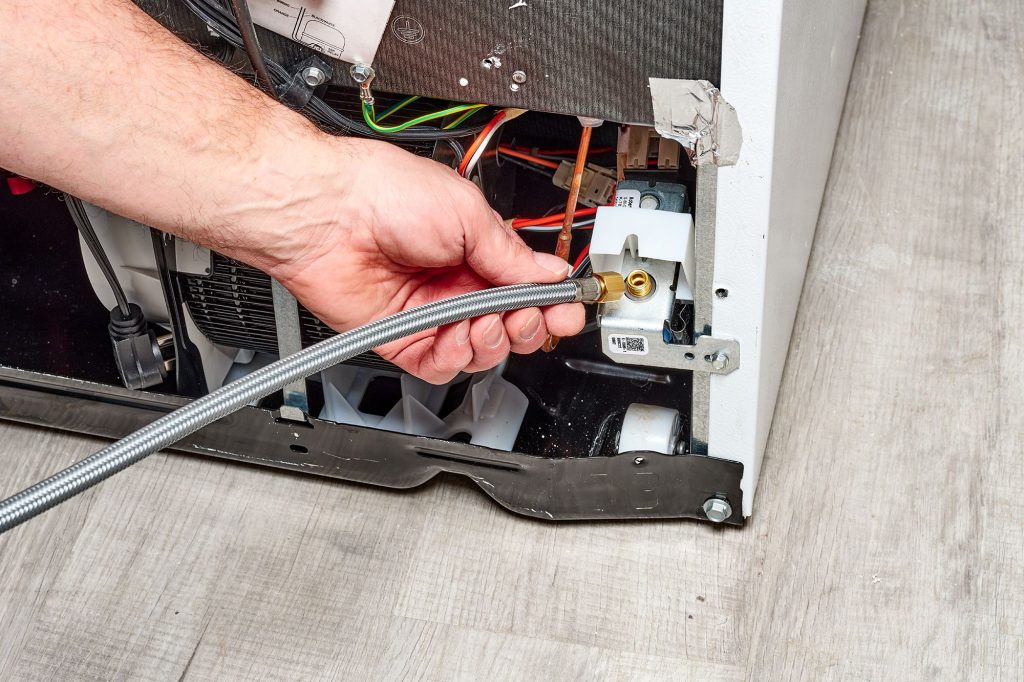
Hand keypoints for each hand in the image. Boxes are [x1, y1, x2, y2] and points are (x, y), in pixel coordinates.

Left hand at [246, 137, 584, 383]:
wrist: (326, 211)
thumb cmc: (383, 193)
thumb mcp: (466, 212)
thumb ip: (509, 253)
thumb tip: (547, 274)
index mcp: (476, 250)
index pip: (527, 288)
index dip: (550, 304)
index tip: (566, 311)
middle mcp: (455, 283)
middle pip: (510, 326)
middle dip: (527, 326)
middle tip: (526, 315)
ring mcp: (429, 313)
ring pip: (479, 350)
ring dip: (492, 342)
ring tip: (484, 321)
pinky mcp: (401, 339)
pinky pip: (440, 365)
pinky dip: (455, 357)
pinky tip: (454, 334)